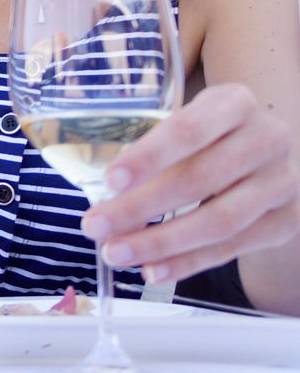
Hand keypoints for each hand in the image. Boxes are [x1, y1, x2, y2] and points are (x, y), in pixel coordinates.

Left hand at [82, 83, 299, 284]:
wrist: (268, 159)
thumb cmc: (209, 136)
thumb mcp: (187, 120)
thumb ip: (148, 139)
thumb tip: (92, 182)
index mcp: (234, 103)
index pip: (188, 130)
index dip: (148, 157)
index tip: (109, 181)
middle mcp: (267, 139)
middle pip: (199, 180)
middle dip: (140, 208)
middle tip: (95, 226)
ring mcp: (282, 182)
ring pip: (218, 221)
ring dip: (160, 243)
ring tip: (115, 254)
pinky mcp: (285, 221)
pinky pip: (232, 249)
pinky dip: (187, 263)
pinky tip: (152, 270)